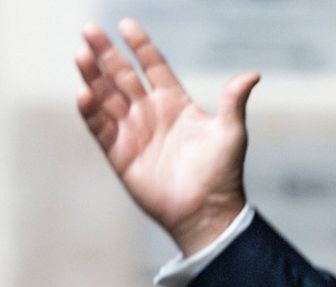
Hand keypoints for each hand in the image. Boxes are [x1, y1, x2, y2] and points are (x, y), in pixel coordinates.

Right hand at [75, 18, 259, 254]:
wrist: (207, 212)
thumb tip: (253, 74)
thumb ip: (233, 101)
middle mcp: (151, 113)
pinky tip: (84, 93)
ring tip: (81, 54)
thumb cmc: (222, 174)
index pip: (153, 66)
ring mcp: (133, 132)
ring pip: (106, 97)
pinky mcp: (120, 153)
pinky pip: (100, 128)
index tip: (125, 25)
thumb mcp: (231, 133)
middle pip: (122, 76)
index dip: (140, 46)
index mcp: (176, 103)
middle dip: (106, 53)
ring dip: (93, 76)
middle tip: (90, 29)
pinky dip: (90, 111)